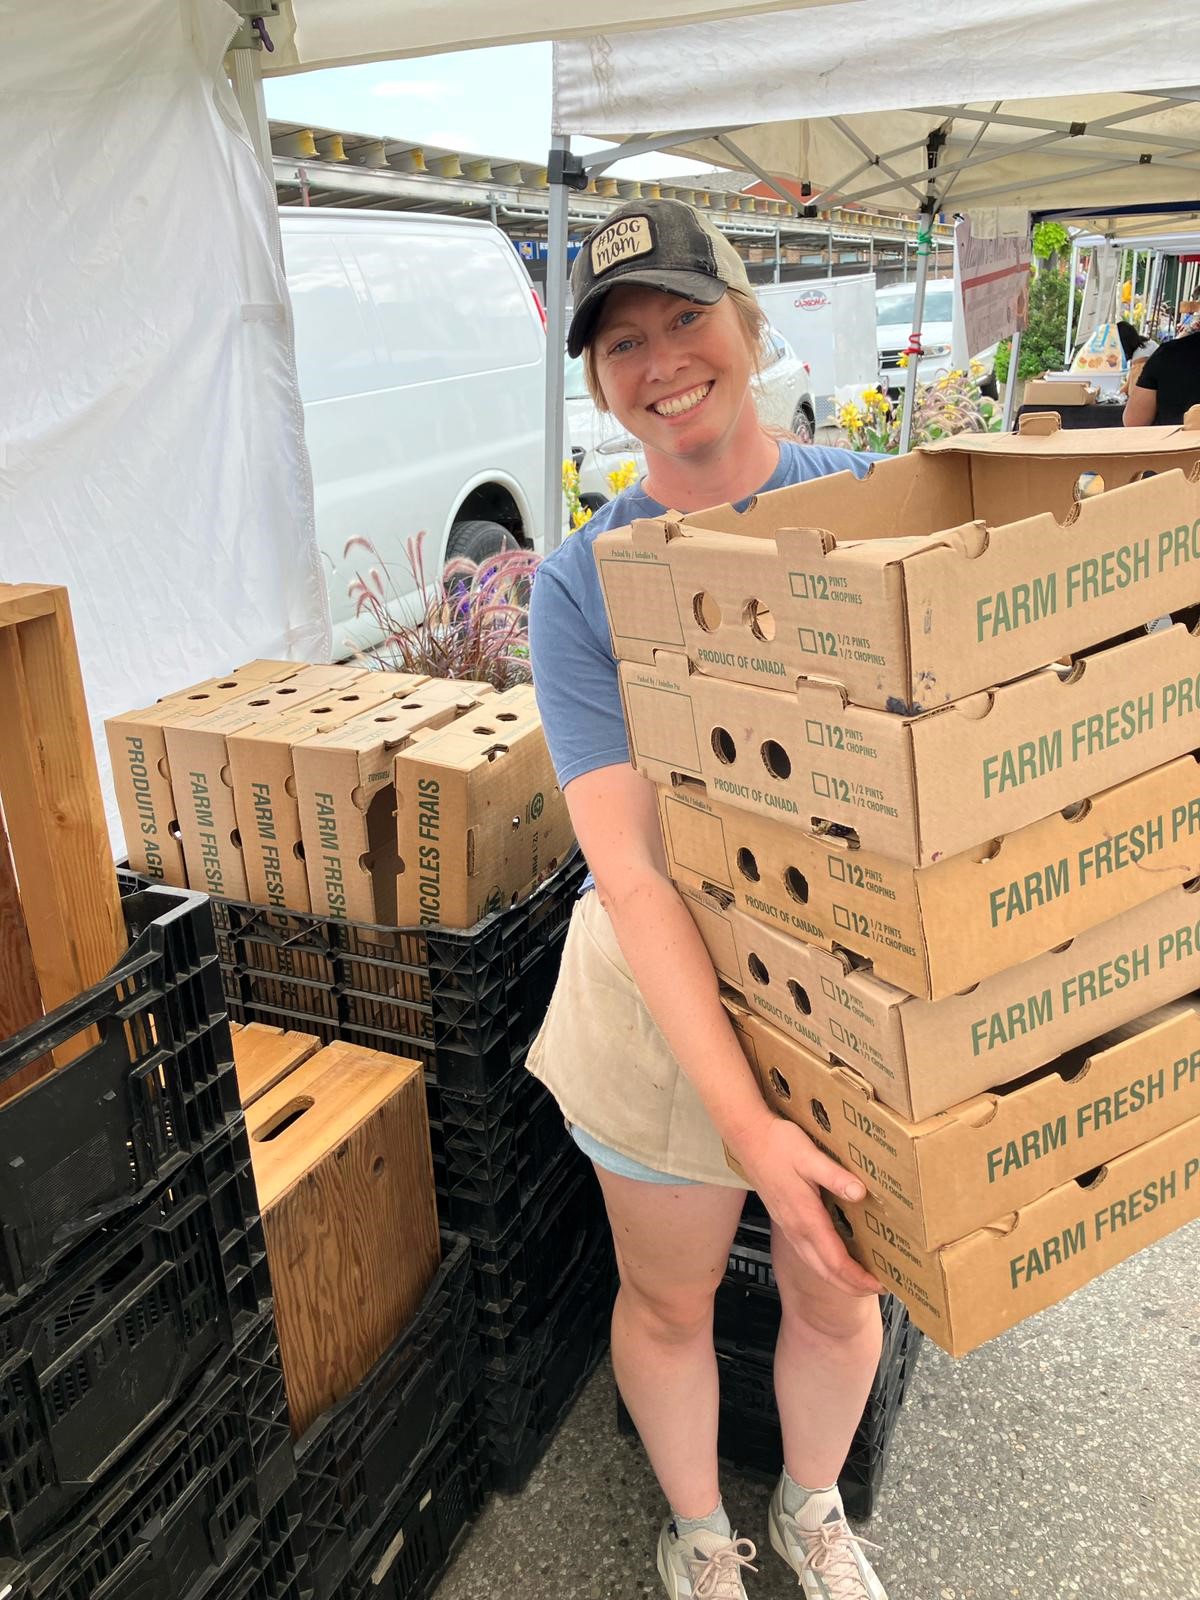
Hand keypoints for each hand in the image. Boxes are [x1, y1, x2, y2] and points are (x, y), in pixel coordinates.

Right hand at [733, 1117, 882, 1296]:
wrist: (749, 1137)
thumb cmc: (779, 1144)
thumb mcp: (810, 1156)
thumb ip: (835, 1176)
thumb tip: (860, 1194)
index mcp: (805, 1217)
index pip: (835, 1261)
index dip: (858, 1277)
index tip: (879, 1284)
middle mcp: (796, 1228)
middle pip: (825, 1271)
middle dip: (852, 1285)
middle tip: (877, 1289)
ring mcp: (788, 1226)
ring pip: (815, 1265)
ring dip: (838, 1278)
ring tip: (860, 1279)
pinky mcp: (785, 1220)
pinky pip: (807, 1253)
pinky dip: (825, 1265)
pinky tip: (834, 1258)